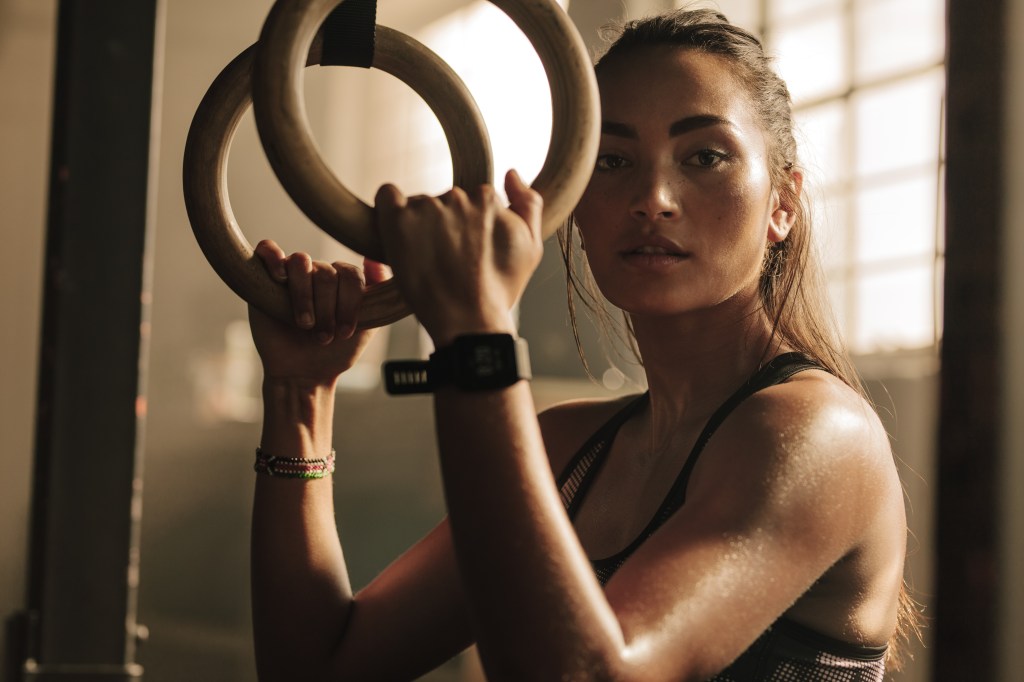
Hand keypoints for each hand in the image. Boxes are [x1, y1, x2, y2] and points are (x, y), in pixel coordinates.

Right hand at [248, 239, 389, 383]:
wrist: (303, 375)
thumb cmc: (335, 352)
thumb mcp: (368, 325)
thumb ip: (378, 292)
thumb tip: (375, 259)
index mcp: (343, 280)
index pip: (351, 274)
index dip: (350, 302)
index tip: (346, 332)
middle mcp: (318, 273)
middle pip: (326, 273)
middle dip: (327, 309)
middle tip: (324, 337)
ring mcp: (291, 274)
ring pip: (300, 262)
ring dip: (304, 297)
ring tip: (305, 325)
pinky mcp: (263, 278)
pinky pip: (267, 249)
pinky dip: (273, 258)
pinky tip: (280, 278)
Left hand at [375, 170, 542, 345]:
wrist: (468, 320)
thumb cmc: (499, 290)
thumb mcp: (531, 249)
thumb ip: (529, 204)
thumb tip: (511, 173)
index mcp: (488, 200)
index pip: (474, 200)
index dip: (470, 226)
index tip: (467, 251)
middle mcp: (458, 197)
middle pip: (446, 201)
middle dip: (446, 224)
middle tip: (447, 259)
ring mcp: (428, 207)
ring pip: (420, 205)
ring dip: (421, 225)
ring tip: (427, 259)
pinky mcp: (399, 219)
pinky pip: (388, 196)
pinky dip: (390, 208)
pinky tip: (398, 232)